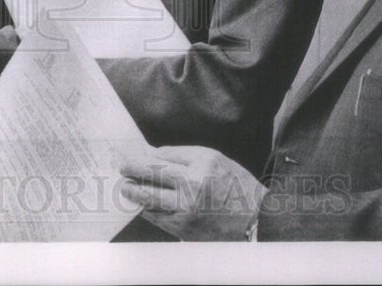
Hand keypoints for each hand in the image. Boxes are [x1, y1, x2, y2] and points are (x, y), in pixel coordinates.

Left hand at [119, 146, 267, 240]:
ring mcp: (187, 206)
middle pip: (151, 172)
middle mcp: (193, 182)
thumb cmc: (238, 188)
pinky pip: (157, 216)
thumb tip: (156, 157)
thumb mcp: (217, 161)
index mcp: (203, 161)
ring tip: (127, 187)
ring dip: (134, 191)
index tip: (137, 155)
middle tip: (124, 167)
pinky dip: (148, 210)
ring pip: (149, 196)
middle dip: (133, 168)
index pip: (164, 154)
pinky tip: (143, 205)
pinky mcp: (184, 227)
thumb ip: (188, 158)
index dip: (147, 155)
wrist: (257, 221)